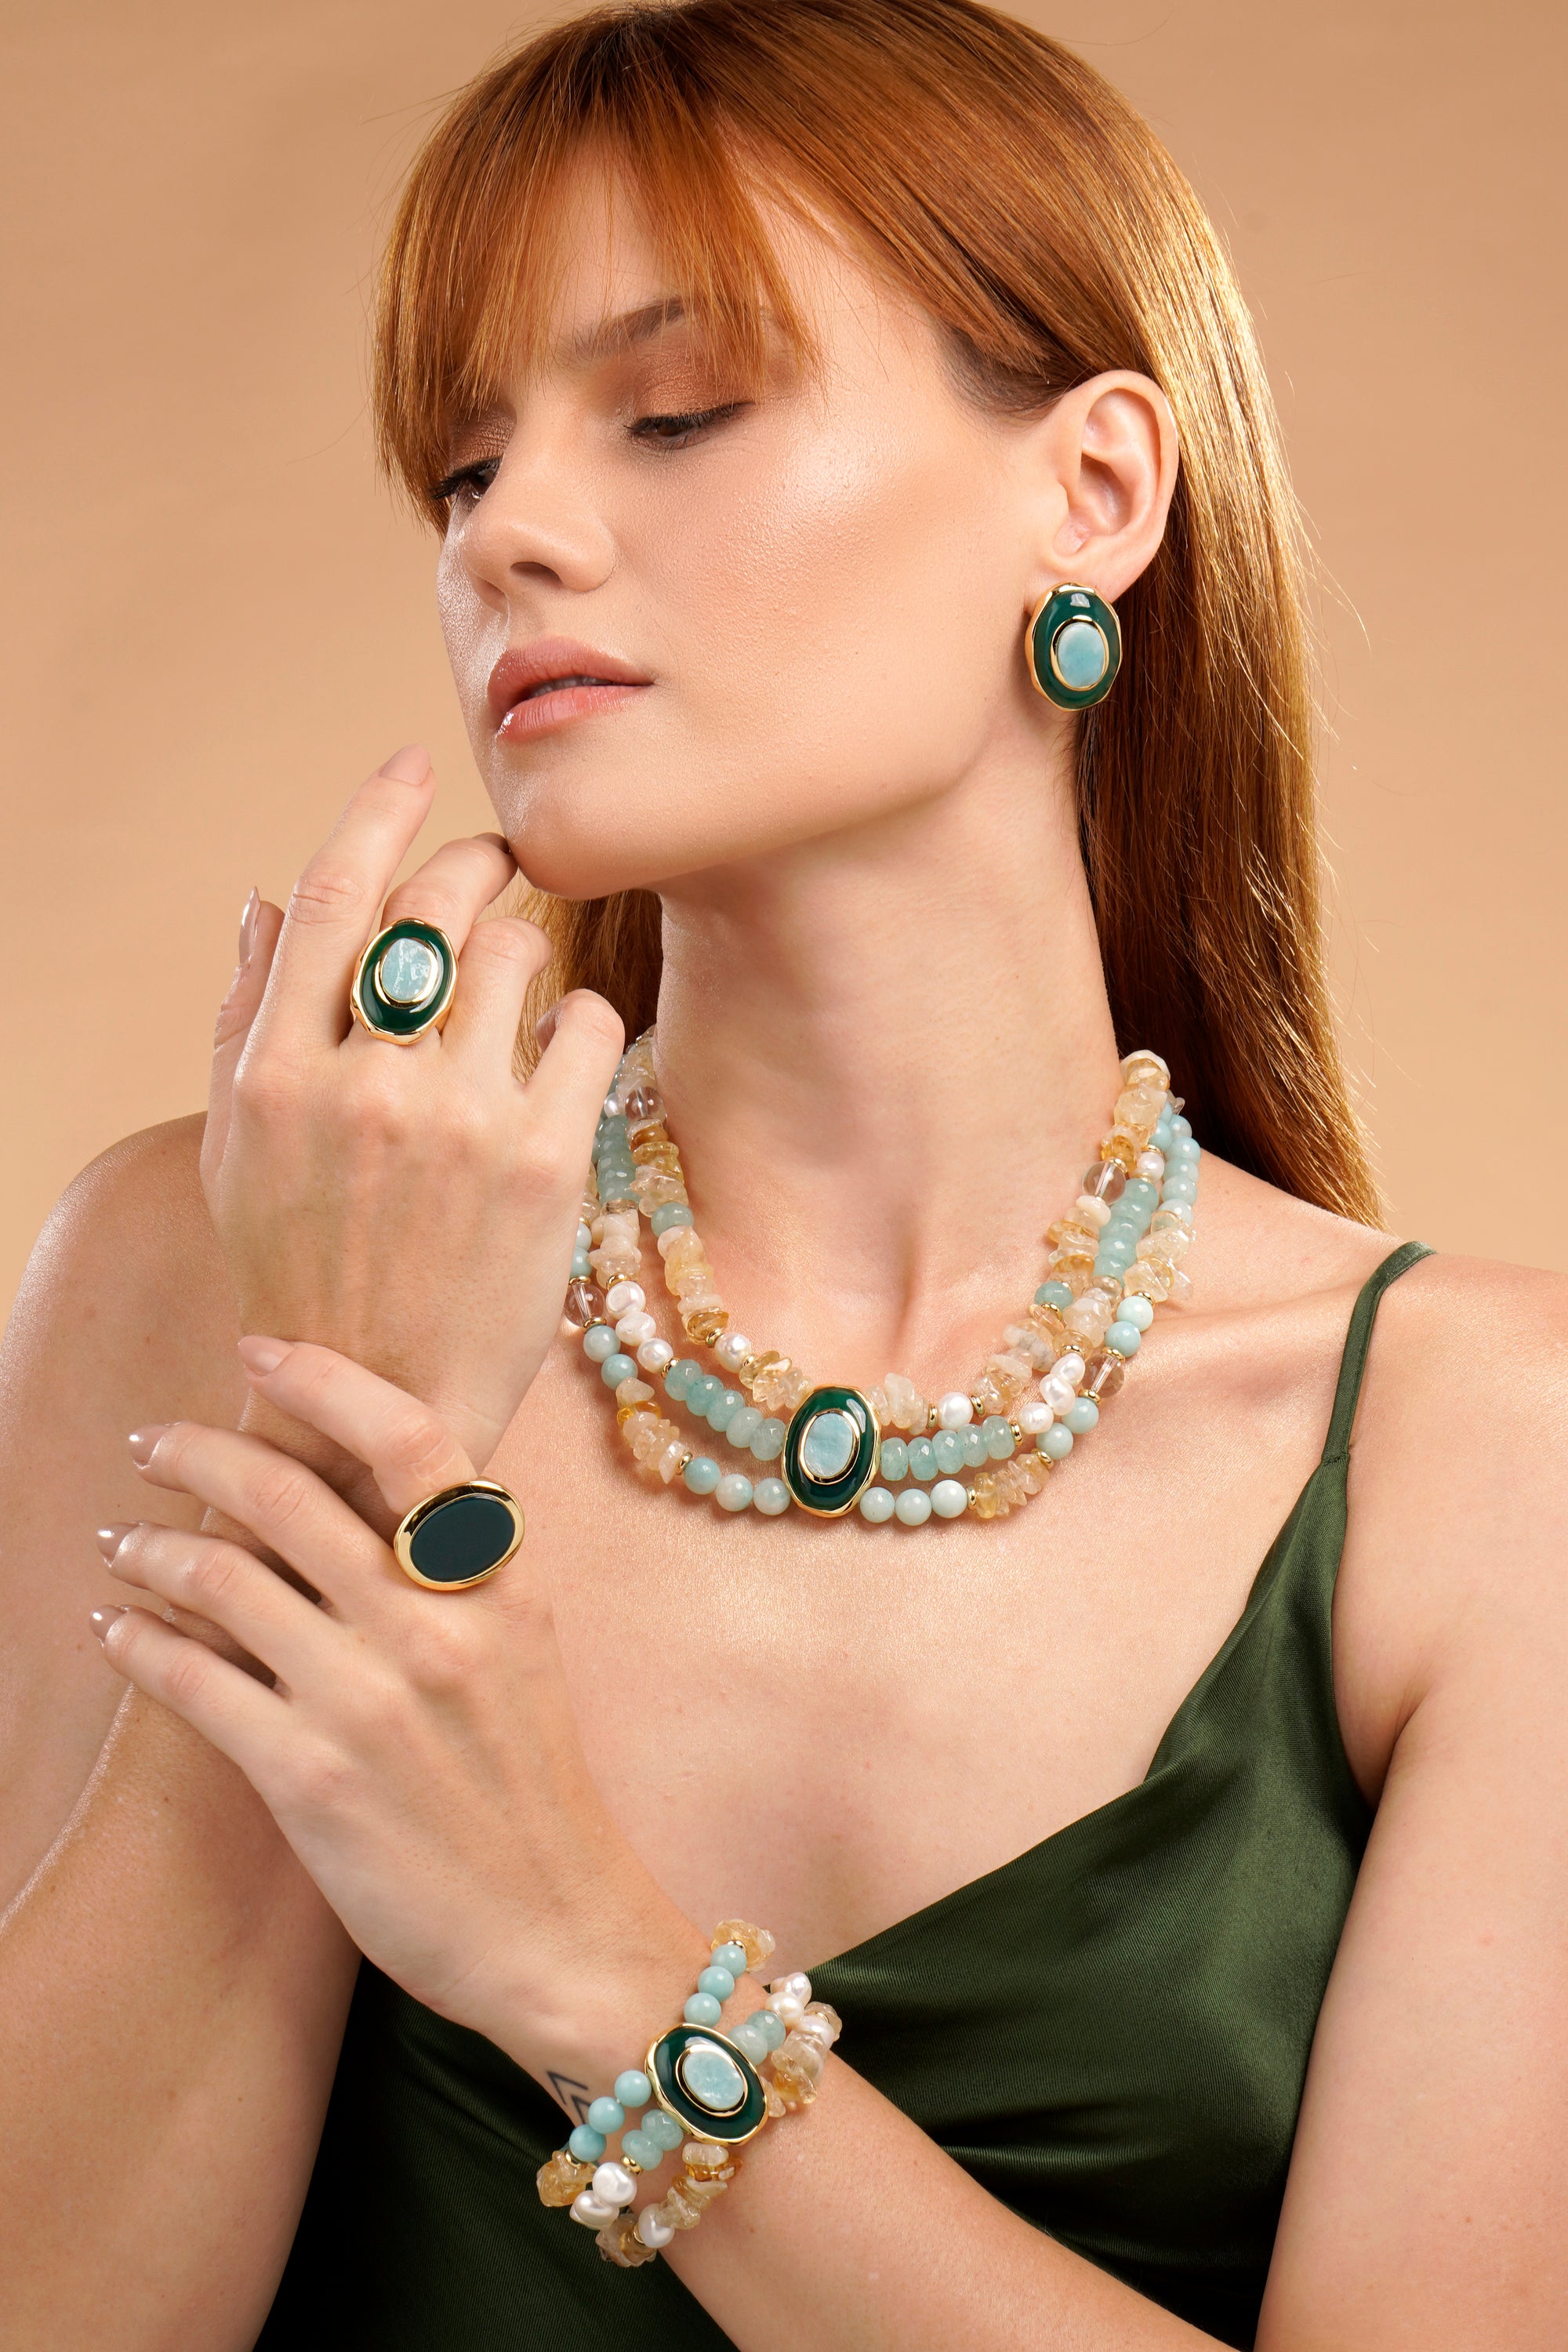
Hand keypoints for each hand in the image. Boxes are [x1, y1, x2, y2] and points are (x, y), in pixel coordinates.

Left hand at [95, 1340, 705, 2069]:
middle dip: (201, 1451)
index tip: (262, 1353)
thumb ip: (459, 1573)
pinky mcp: (309, 1777)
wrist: (557, 1928)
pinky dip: (141, 1641)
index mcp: (500, 1583)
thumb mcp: (527, 1651)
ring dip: (153, 1546)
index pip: (411, 1441)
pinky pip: (196, 1681)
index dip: (326, 1382)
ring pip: (225, 1577)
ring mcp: (370, 1700)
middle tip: (155, 1441)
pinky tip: (119, 1629)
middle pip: (290, 1494)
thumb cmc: (535, 1791)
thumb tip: (371, 1500)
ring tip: (121, 1542)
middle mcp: (435, 1626)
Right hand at [203, 744, 623, 1478]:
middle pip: (438, 905)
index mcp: (276, 1074)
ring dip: (529, 950)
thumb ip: (248, 1020)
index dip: (377, 809)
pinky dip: (579, 1017)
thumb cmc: (301, 1271)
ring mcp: (458, 1125)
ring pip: (521, 954)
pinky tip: (561, 1051)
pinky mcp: (544, 1165)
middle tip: (497, 864)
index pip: (333, 895)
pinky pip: (584, 1025)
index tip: (412, 764)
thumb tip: (266, 899)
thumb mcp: (238, 1151)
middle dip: (476, 862)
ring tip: (520, 995)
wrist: (376, 1404)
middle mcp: (364, 1087)